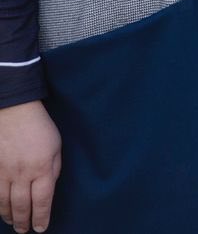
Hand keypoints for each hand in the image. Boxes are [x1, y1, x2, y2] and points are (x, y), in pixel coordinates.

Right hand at [0, 101, 58, 232]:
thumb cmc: (39, 128)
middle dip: (24, 221)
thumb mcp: (56, 147)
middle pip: (22, 205)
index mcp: (42, 168)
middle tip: (24, 231)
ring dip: (9, 216)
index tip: (41, 228)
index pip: (42, 200)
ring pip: (4, 201)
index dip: (41, 217)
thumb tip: (48, 187)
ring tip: (13, 224)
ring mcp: (4, 172)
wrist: (13, 112)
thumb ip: (53, 169)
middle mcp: (22, 174)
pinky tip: (0, 209)